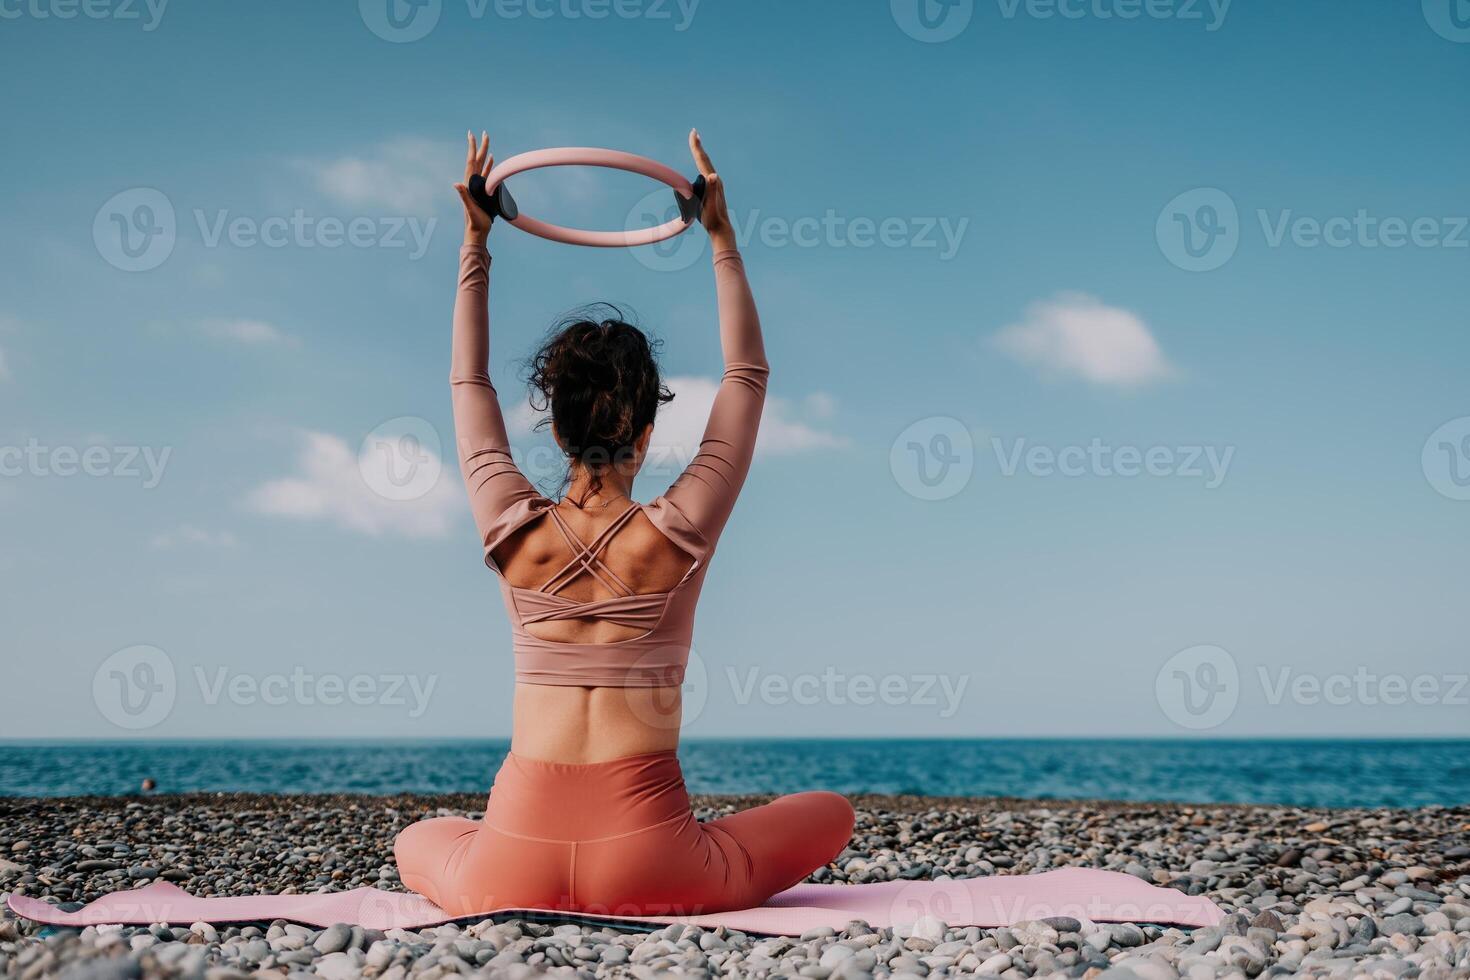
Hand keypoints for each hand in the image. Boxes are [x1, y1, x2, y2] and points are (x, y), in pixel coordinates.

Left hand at [454, 130, 494, 244]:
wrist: (477, 232)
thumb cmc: (475, 222)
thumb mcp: (469, 209)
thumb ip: (463, 196)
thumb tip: (456, 184)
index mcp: (469, 184)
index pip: (471, 162)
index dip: (472, 148)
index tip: (472, 134)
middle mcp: (472, 182)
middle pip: (477, 160)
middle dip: (479, 146)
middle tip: (483, 133)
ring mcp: (477, 186)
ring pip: (482, 165)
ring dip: (484, 153)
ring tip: (487, 143)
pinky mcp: (483, 191)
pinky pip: (486, 174)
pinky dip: (489, 165)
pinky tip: (491, 160)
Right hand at [689, 129, 735, 250]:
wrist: (721, 228)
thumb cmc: (714, 218)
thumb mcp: (711, 205)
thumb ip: (712, 190)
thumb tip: (713, 175)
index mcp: (713, 181)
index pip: (703, 160)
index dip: (697, 147)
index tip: (693, 133)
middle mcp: (715, 180)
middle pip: (705, 159)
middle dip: (698, 146)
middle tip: (694, 132)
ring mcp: (714, 185)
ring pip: (705, 164)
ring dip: (700, 153)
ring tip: (696, 143)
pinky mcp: (712, 190)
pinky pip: (705, 172)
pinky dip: (701, 164)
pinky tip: (700, 165)